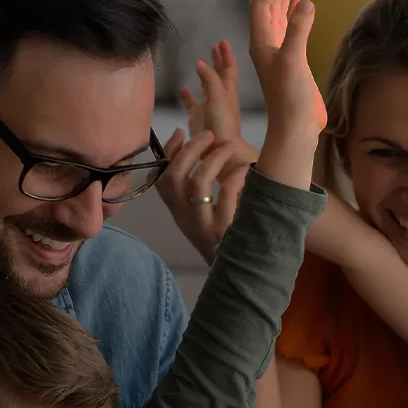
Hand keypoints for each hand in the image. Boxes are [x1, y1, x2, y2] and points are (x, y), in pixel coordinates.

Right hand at [159, 129, 254, 260]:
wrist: (236, 274)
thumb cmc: (222, 239)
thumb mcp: (200, 216)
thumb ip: (195, 191)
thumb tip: (197, 152)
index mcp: (178, 212)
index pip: (161, 178)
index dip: (168, 153)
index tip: (180, 132)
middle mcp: (185, 217)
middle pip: (175, 176)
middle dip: (190, 149)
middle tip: (209, 134)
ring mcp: (203, 224)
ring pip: (197, 183)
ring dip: (213, 158)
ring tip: (229, 146)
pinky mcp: (224, 230)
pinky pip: (225, 196)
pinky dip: (235, 177)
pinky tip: (246, 169)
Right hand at [179, 39, 253, 147]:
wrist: (219, 149)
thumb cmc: (222, 122)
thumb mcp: (218, 96)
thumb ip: (209, 78)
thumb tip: (200, 62)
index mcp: (228, 90)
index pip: (229, 68)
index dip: (226, 54)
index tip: (222, 41)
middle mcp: (220, 96)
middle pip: (219, 74)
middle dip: (217, 60)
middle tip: (214, 46)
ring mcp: (209, 107)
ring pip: (206, 87)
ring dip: (203, 75)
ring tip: (198, 63)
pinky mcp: (198, 118)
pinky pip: (192, 103)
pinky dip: (188, 95)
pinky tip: (183, 89)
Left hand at [246, 0, 321, 187]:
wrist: (295, 127)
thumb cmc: (289, 98)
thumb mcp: (293, 61)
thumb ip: (298, 30)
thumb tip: (305, 2)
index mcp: (260, 43)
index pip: (262, 5)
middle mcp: (266, 45)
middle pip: (268, 7)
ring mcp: (279, 53)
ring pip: (278, 17)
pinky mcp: (292, 61)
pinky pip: (289, 29)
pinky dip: (294, 14)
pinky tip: (303, 5)